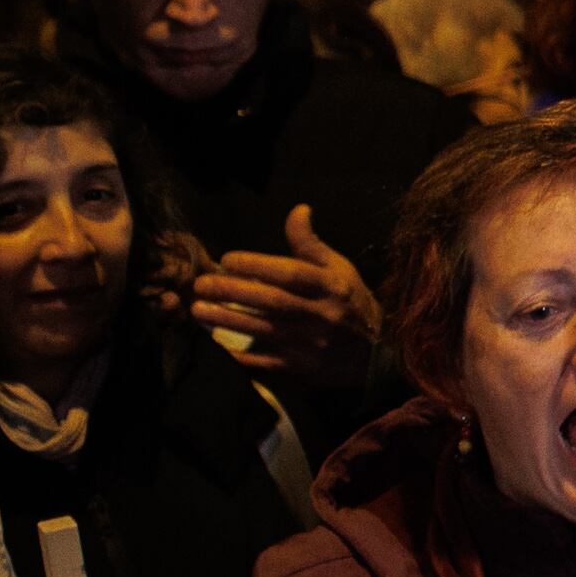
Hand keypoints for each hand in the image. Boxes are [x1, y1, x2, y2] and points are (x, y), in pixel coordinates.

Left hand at [191, 203, 380, 388]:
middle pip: (273, 301)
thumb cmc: (350, 302)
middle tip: (201, 284)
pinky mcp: (304, 367)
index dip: (258, 265)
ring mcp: (313, 343)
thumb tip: (298, 209)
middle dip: (234, 292)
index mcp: (332, 286)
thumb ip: (310, 244)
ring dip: (229, 320)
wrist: (376, 352)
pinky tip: (219, 346)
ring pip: (266, 329)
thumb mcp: (338, 269)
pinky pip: (268, 361)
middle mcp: (323, 314)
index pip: (291, 273)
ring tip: (200, 310)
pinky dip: (243, 356)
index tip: (227, 259)